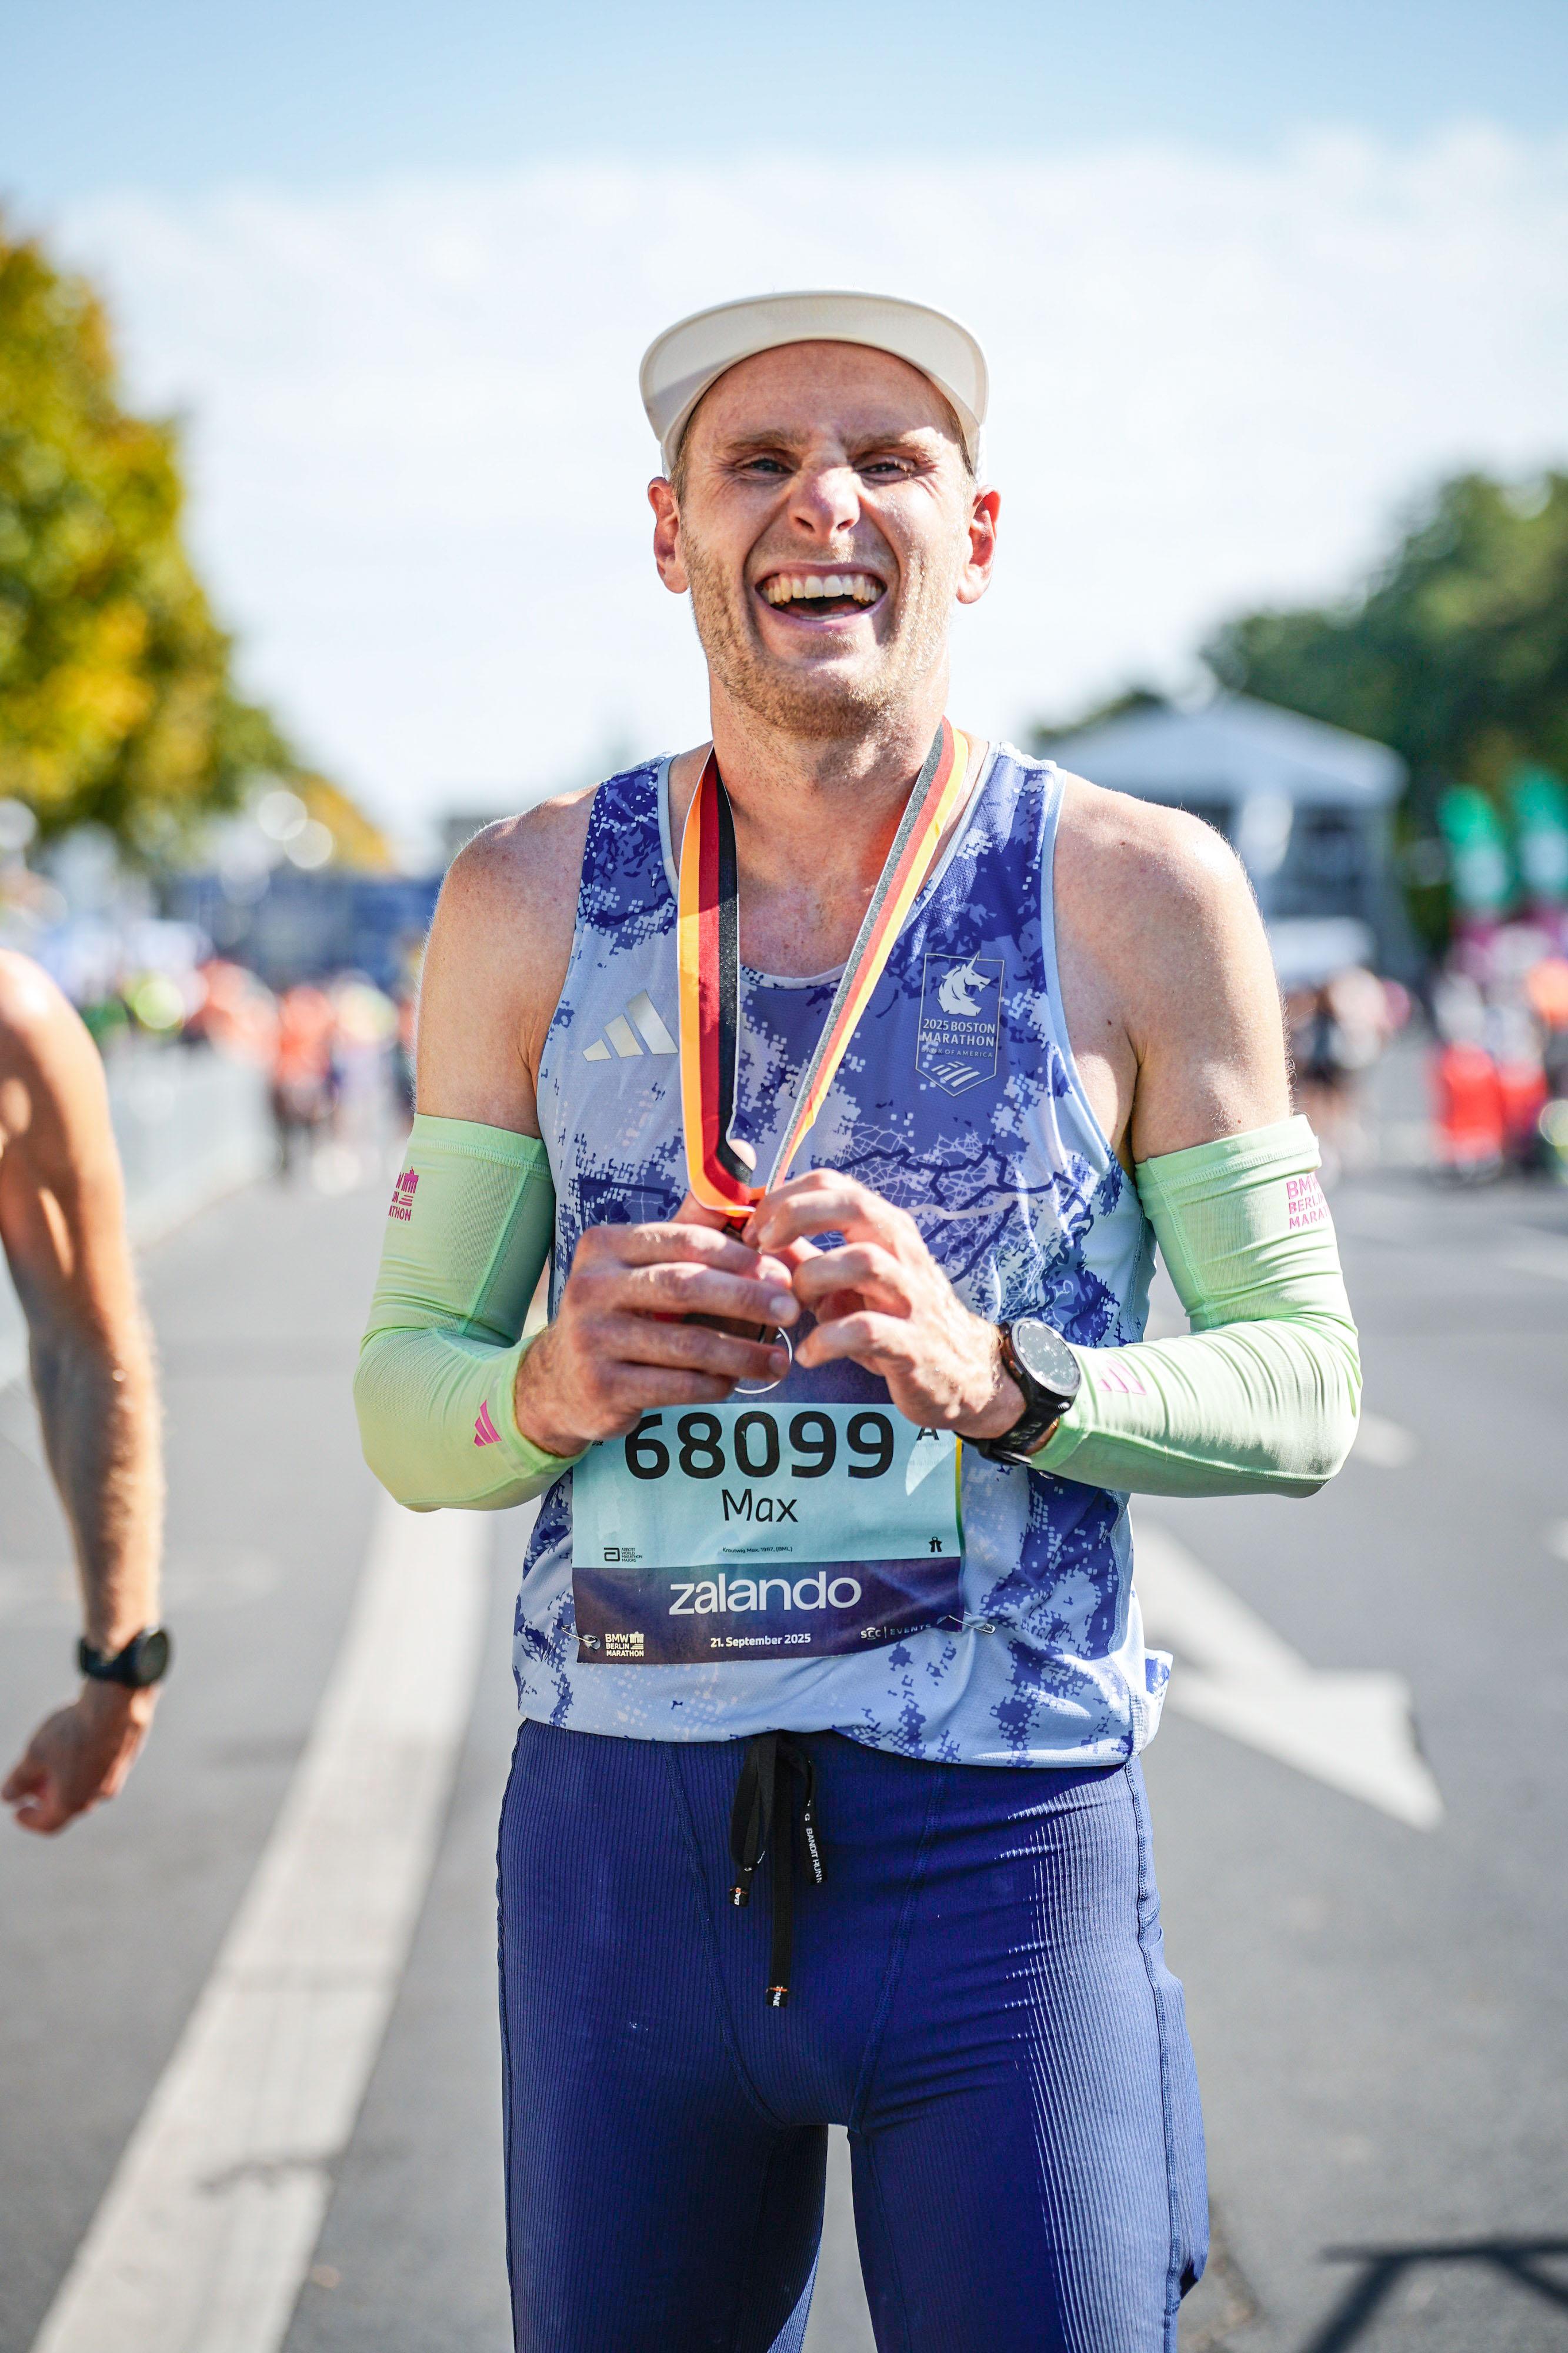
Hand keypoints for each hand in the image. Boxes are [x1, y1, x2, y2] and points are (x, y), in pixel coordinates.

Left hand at [3, 1679, 157, 1835]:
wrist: (118, 1705)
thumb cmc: (72, 1732)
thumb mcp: (35, 1754)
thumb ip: (19, 1780)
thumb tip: (8, 1796)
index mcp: (71, 1802)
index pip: (46, 1824)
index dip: (29, 1820)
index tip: (17, 1810)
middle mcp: (96, 1797)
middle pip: (67, 1806)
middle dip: (47, 1796)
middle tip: (33, 1778)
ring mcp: (115, 1779)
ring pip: (86, 1788)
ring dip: (67, 1780)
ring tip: (55, 1755)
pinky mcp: (126, 1761)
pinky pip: (100, 1772)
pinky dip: (84, 1766)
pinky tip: (78, 1740)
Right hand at [513, 1195, 799, 1457]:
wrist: (561, 1380)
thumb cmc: (622, 1310)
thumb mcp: (646, 1264)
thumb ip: (695, 1222)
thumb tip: (747, 1158)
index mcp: (605, 1246)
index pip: (684, 1241)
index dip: (740, 1256)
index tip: (782, 1273)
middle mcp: (591, 1287)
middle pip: (686, 1286)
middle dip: (747, 1298)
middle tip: (791, 1309)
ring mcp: (592, 1338)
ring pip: (686, 1343)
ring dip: (742, 1352)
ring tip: (779, 1361)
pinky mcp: (601, 1387)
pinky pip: (675, 1385)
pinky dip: (713, 1384)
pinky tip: (737, 1383)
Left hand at [745, 1171, 1025, 1439]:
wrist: (962, 1371)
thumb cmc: (897, 1319)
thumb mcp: (850, 1283)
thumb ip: (808, 1258)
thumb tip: (757, 1237)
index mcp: (884, 1229)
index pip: (835, 1184)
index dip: (785, 1197)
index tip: (754, 1228)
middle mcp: (903, 1252)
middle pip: (855, 1206)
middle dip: (798, 1215)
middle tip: (764, 1246)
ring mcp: (911, 1296)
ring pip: (863, 1261)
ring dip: (813, 1279)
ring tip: (793, 1307)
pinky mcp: (913, 1343)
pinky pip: (867, 1330)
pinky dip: (827, 1340)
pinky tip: (809, 1354)